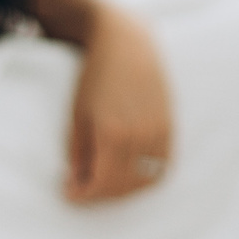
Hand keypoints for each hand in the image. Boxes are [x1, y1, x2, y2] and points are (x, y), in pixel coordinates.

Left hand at [65, 6, 173, 202]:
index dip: (82, 194)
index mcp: (113, 133)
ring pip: (144, 181)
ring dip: (123, 190)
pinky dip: (145, 178)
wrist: (128, 44)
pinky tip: (128, 173)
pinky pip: (162, 167)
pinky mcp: (170, 128)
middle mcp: (140, 136)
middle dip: (100, 194)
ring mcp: (159, 132)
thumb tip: (76, 182)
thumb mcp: (77, 114)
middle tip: (82, 190)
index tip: (68, 194)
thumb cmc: (97, 76)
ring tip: (103, 183)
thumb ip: (78, 152)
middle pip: (122, 186)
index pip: (100, 183)